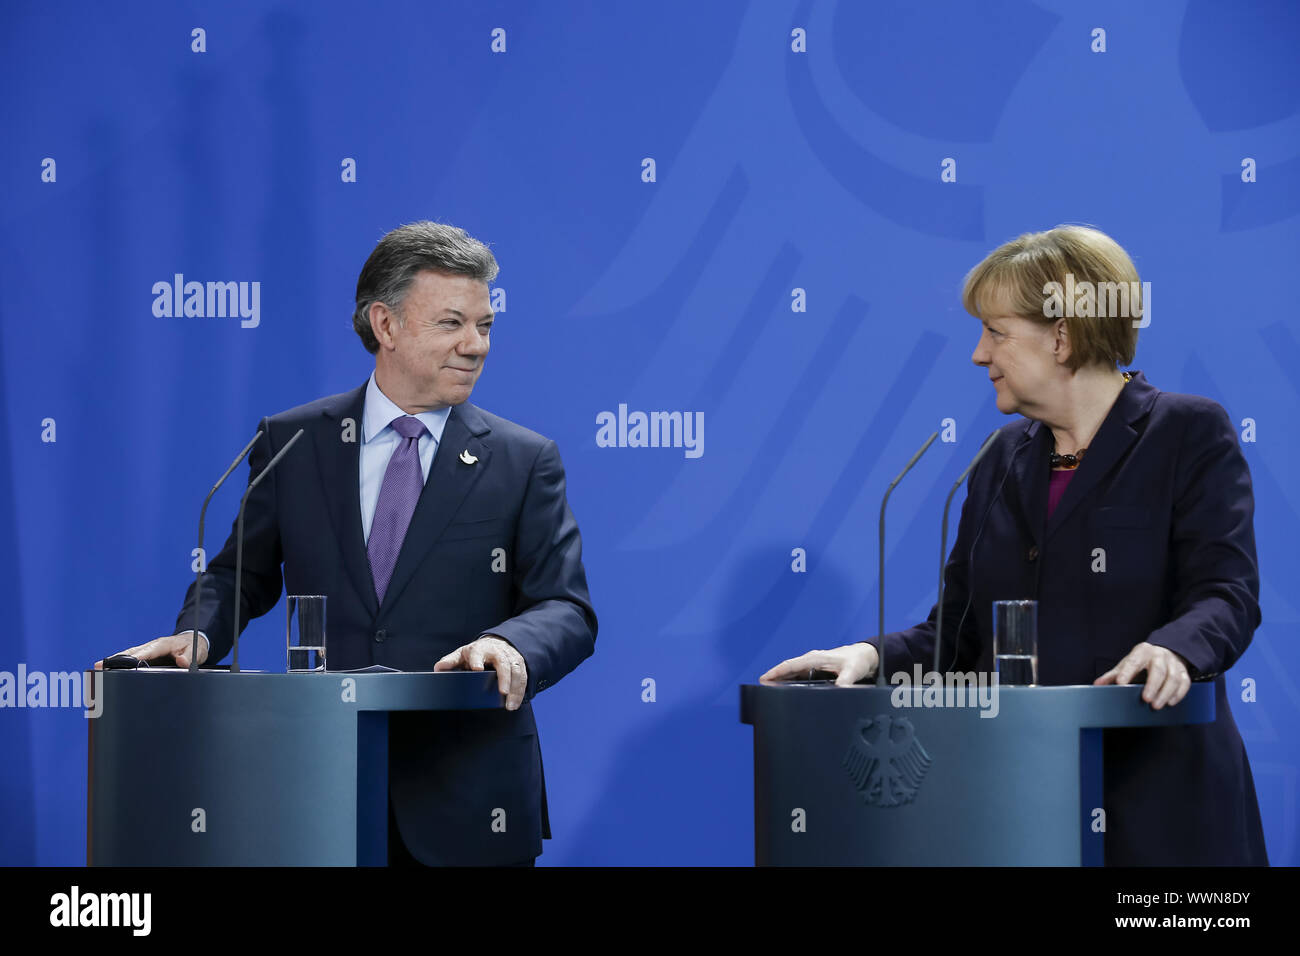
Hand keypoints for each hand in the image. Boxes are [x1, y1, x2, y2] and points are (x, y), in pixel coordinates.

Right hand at [95, 632, 208, 669]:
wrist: (193, 643)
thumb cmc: (194, 647)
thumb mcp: (197, 652)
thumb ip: (190, 657)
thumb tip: (182, 662)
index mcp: (162, 645)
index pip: (147, 651)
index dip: (136, 656)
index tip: (124, 662)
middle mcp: (151, 647)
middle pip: (130, 653)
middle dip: (115, 659)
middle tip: (98, 666)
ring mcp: (145, 652)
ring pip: (126, 656)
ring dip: (112, 663)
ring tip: (96, 672)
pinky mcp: (144, 659)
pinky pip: (129, 662)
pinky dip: (118, 667)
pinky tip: (106, 675)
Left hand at [435, 636, 527, 710]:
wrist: (496, 644)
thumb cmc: (475, 653)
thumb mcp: (462, 655)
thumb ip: (451, 661)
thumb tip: (438, 668)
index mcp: (480, 649)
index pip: (478, 652)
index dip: (477, 660)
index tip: (477, 669)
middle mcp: (498, 651)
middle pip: (503, 663)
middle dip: (504, 678)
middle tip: (503, 692)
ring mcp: (510, 657)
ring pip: (516, 671)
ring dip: (515, 689)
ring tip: (511, 706)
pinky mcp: (519, 664)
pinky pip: (523, 677)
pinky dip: (521, 691)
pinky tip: (516, 703)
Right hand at [760, 643, 879, 686]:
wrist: (865, 657)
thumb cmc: (858, 660)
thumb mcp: (852, 670)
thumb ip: (845, 680)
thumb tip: (838, 690)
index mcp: (814, 658)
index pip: (790, 665)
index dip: (775, 673)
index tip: (763, 680)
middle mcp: (811, 662)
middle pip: (787, 671)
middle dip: (774, 679)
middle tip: (761, 692)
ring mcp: (813, 667)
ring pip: (792, 676)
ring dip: (781, 683)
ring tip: (770, 695)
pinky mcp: (816, 673)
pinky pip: (799, 679)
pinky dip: (791, 685)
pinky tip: (788, 695)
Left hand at [1093, 641, 1190, 709]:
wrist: (1163, 653)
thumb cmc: (1141, 661)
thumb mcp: (1126, 664)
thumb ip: (1113, 675)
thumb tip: (1097, 684)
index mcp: (1142, 651)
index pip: (1134, 661)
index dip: (1127, 672)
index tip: (1121, 683)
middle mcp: (1159, 655)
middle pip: (1158, 669)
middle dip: (1152, 685)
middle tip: (1146, 699)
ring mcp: (1173, 663)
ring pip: (1173, 677)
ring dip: (1165, 693)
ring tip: (1156, 706)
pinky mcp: (1183, 671)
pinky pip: (1185, 682)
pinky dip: (1178, 694)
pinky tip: (1171, 702)